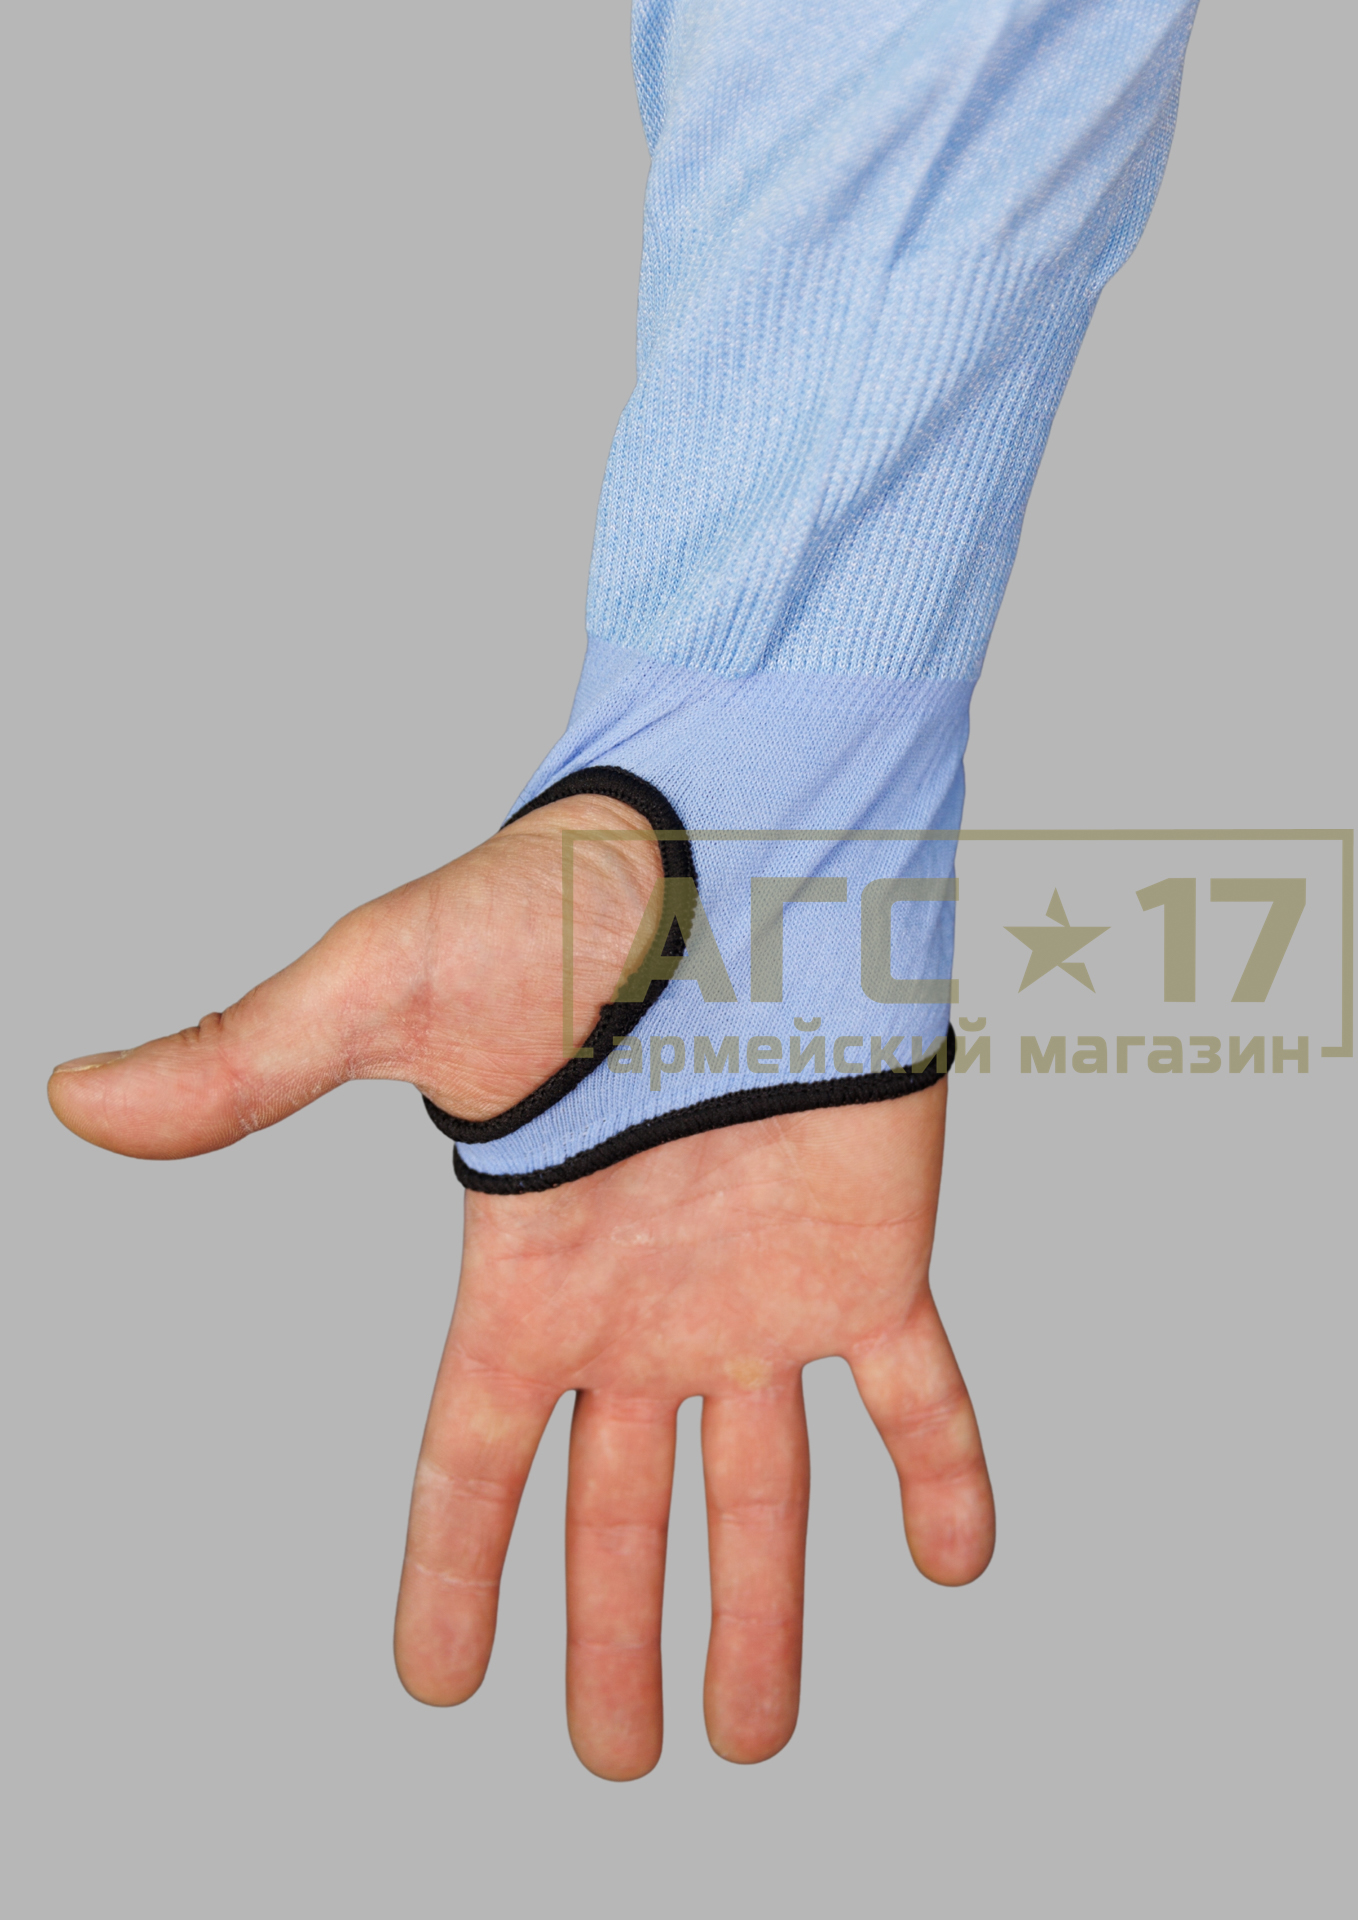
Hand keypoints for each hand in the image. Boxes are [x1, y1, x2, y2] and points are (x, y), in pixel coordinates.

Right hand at [48, 797, 993, 1777]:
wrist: (736, 842)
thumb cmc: (556, 902)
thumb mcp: (383, 989)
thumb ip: (251, 1064)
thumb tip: (79, 1097)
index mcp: (532, 1274)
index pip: (471, 1456)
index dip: (449, 1570)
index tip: (441, 1682)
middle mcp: (644, 1306)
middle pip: (619, 1508)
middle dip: (615, 1635)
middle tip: (624, 1758)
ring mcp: (760, 1290)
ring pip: (765, 1488)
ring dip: (765, 1612)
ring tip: (752, 1737)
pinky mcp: (872, 1253)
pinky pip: (922, 1391)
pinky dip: (946, 1472)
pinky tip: (958, 1559)